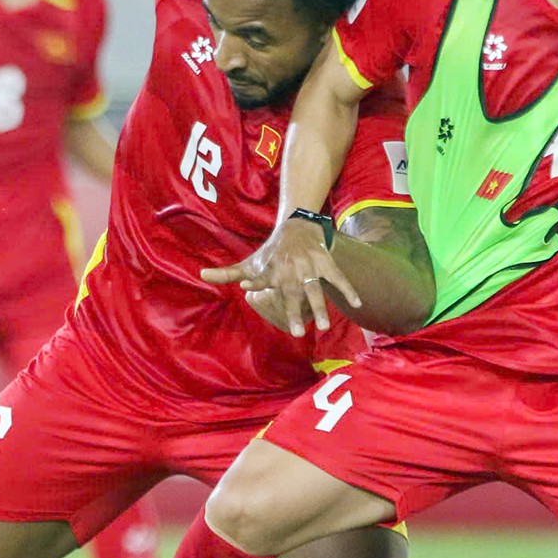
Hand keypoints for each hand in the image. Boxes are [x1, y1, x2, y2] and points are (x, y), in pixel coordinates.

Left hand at [201, 217, 359, 336]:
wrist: (297, 226)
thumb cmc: (271, 252)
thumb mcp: (249, 261)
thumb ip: (227, 273)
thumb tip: (201, 274)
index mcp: (271, 270)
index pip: (261, 277)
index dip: (255, 280)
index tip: (249, 287)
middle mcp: (290, 269)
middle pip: (292, 292)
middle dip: (295, 310)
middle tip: (297, 331)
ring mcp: (309, 266)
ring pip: (316, 288)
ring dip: (322, 306)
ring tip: (325, 326)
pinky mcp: (325, 263)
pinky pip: (338, 277)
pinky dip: (348, 289)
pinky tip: (357, 304)